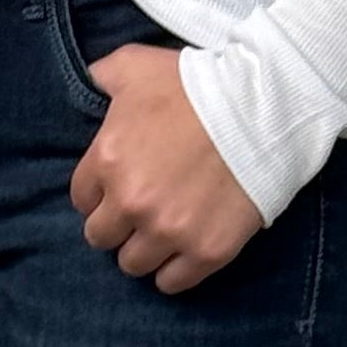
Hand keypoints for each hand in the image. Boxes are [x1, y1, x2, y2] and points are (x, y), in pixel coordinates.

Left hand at [70, 43, 261, 292]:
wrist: (265, 105)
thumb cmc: (198, 82)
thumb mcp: (137, 64)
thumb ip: (104, 75)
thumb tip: (93, 82)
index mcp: (108, 160)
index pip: (82, 199)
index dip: (100, 193)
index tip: (118, 187)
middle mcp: (131, 202)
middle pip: (101, 237)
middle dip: (117, 224)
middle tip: (139, 211)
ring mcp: (169, 231)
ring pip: (133, 264)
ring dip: (143, 250)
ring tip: (161, 233)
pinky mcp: (207, 251)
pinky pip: (173, 282)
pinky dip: (174, 271)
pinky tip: (181, 253)